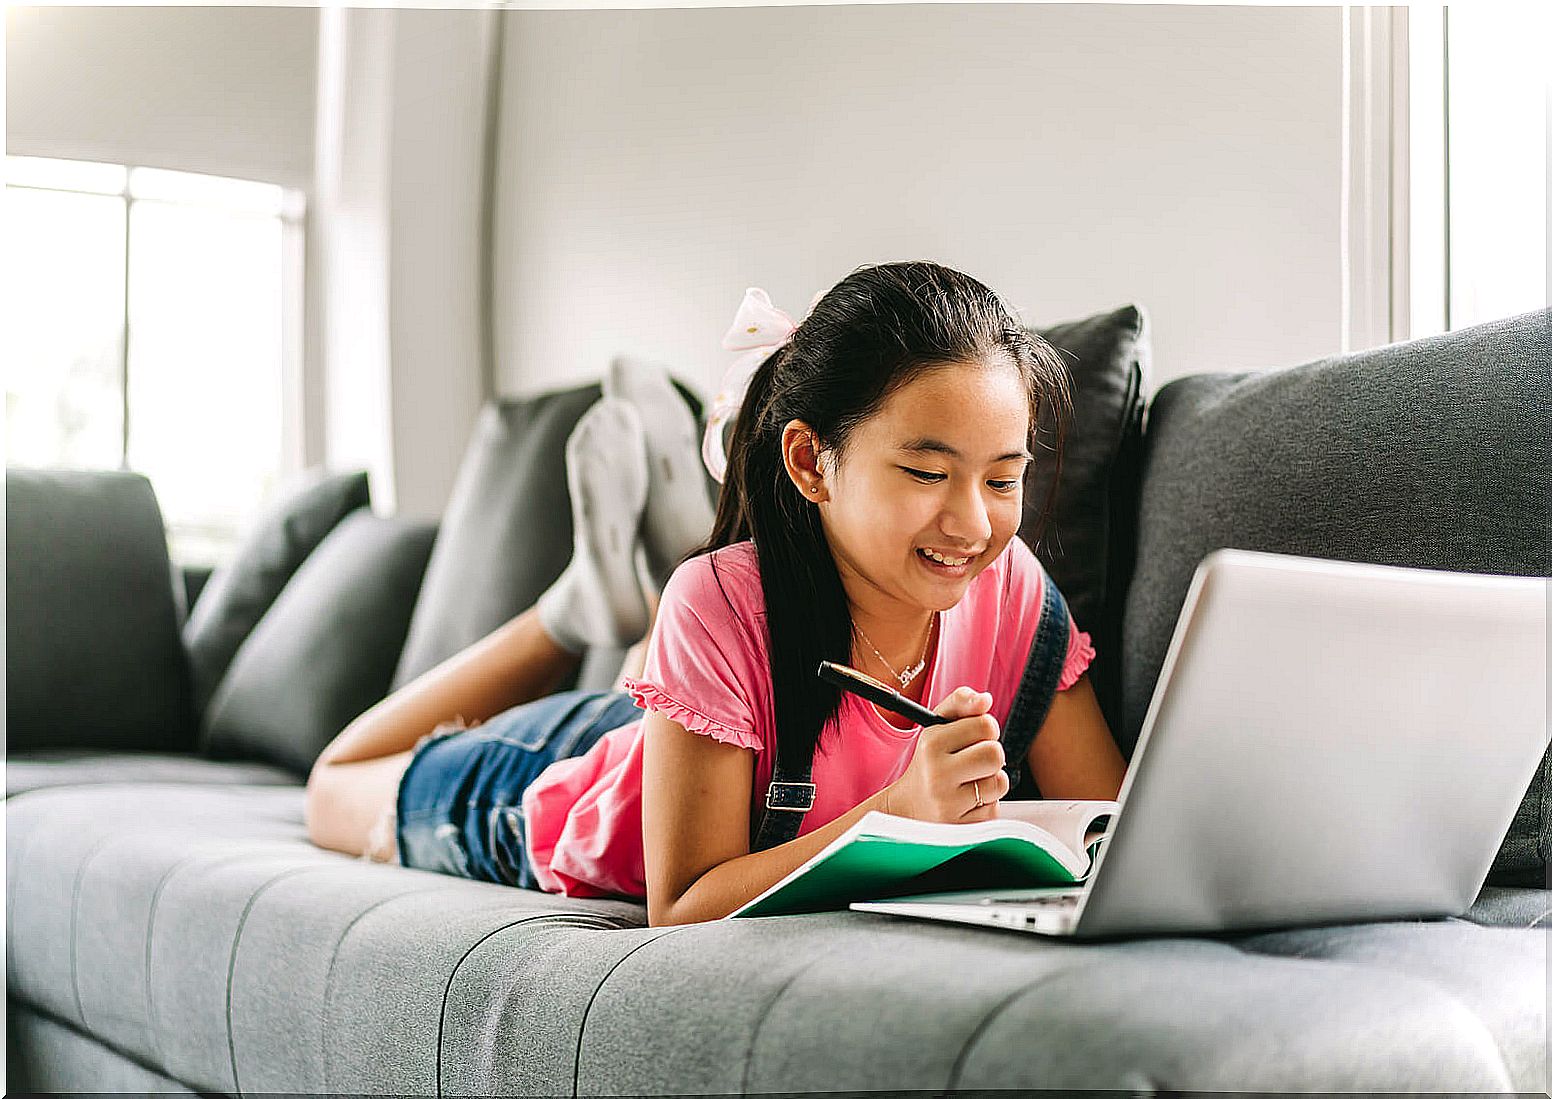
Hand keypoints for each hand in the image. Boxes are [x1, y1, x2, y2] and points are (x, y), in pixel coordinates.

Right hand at [882, 686, 1007, 822]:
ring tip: (970, 782)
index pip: (985, 725)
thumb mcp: (937, 727)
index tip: (975, 737)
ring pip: (999, 782)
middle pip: (995, 753)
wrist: (908, 808)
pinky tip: (966, 802)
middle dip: (992, 755)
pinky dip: (985, 803)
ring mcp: (948, 804)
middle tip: (976, 760)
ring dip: (990, 781)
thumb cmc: (930, 763)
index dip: (986, 729)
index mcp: (931, 743)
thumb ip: (960, 703)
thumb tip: (985, 699)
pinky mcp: (961, 827)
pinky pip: (994, 808)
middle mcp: (937, 774)